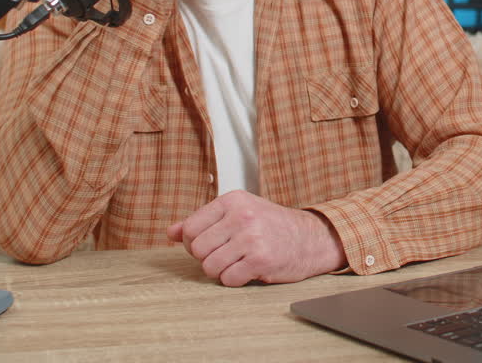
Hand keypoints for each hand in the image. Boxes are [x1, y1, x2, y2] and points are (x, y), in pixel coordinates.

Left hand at [168, 190, 347, 286]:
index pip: (190, 228)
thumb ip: (203, 221)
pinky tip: (249, 270)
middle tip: (228, 254)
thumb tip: (171, 232)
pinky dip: (236, 280)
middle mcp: (242, 215)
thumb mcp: (238, 213)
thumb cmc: (271, 226)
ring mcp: (252, 237)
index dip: (195, 243)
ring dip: (221, 271)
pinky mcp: (261, 259)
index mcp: (232, 200)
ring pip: (210, 267)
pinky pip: (228, 279)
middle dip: (208, 258)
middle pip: (197, 250)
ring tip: (238, 262)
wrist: (310, 238)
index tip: (212, 244)